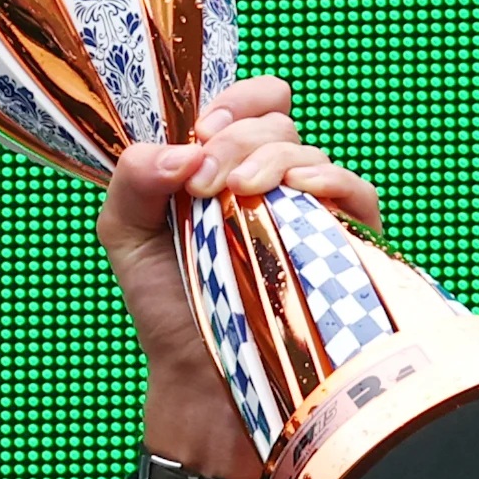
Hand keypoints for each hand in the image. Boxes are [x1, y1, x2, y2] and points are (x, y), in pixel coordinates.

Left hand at [96, 75, 383, 478]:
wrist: (199, 375)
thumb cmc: (166, 304)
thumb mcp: (126, 235)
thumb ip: (132, 180)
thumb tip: (181, 151)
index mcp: (223, 166)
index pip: (247, 104)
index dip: (231, 103)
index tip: (202, 132)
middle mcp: (270, 179)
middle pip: (274, 121)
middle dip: (235, 140)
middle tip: (204, 184)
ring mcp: (308, 208)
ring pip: (307, 150)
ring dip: (270, 160)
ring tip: (237, 196)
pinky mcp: (344, 240)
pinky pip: (353, 188)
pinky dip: (326, 179)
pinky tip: (295, 192)